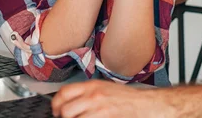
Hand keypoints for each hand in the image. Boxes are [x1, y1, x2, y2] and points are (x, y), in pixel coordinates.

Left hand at [51, 80, 173, 117]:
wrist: (146, 105)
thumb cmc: (127, 98)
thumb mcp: (105, 88)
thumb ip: (87, 94)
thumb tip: (70, 102)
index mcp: (92, 86)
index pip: (64, 93)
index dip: (55, 104)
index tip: (56, 111)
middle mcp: (94, 96)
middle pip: (66, 110)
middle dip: (65, 117)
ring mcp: (99, 110)